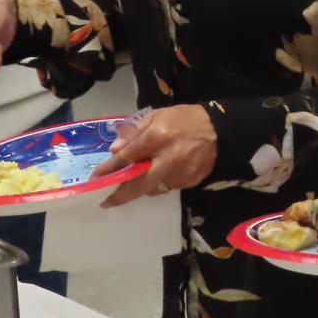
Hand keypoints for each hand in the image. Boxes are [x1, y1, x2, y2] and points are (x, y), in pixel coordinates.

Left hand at [94, 104, 216, 205]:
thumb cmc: (185, 119)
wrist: (221, 130)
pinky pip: (167, 187)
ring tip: (134, 183)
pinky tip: (159, 174)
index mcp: (158, 137)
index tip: (97, 178)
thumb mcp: (158, 115)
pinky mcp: (190, 182)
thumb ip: (135, 131)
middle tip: (106, 202)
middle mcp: (168, 158)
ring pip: (153, 188)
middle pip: (139, 184)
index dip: (110, 168)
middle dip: (120, 195)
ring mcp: (180, 173)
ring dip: (141, 187)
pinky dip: (158, 183)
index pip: (128, 156)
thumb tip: (115, 149)